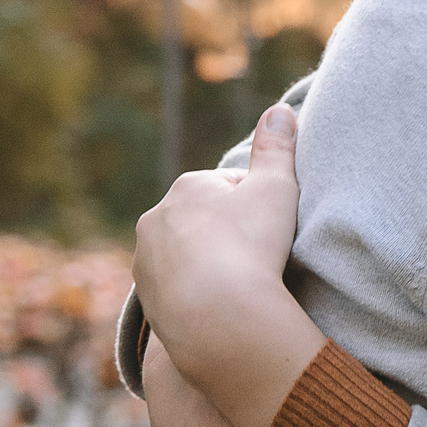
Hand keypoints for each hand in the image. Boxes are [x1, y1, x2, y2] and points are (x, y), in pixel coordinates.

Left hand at [135, 103, 325, 426]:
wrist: (219, 316)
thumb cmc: (252, 245)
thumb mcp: (277, 187)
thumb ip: (278, 147)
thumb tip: (280, 109)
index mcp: (188, 186)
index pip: (229, 187)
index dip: (258, 206)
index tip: (274, 229)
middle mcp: (157, 218)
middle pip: (203, 221)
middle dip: (228, 233)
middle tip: (261, 257)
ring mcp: (146, 261)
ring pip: (185, 255)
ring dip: (210, 264)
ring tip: (242, 285)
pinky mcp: (146, 298)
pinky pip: (177, 289)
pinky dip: (197, 293)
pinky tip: (223, 305)